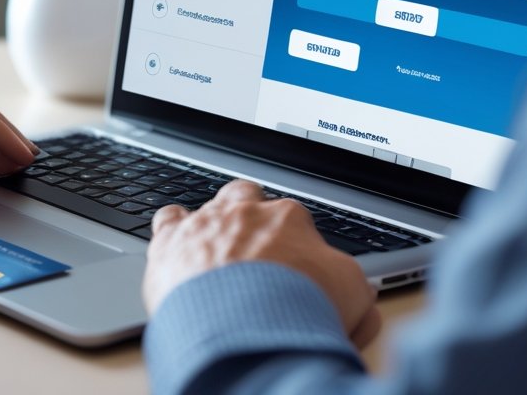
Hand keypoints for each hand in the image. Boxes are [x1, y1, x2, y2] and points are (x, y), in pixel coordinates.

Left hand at [143, 180, 381, 348]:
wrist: (248, 328)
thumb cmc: (300, 311)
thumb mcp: (354, 298)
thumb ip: (352, 288)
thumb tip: (358, 297)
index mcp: (289, 218)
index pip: (294, 219)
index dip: (295, 245)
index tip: (295, 270)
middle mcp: (245, 211)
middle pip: (248, 197)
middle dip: (251, 216)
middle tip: (256, 251)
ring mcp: (205, 223)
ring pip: (208, 207)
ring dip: (212, 223)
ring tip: (216, 248)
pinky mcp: (169, 243)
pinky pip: (167, 221)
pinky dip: (172, 233)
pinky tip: (176, 249)